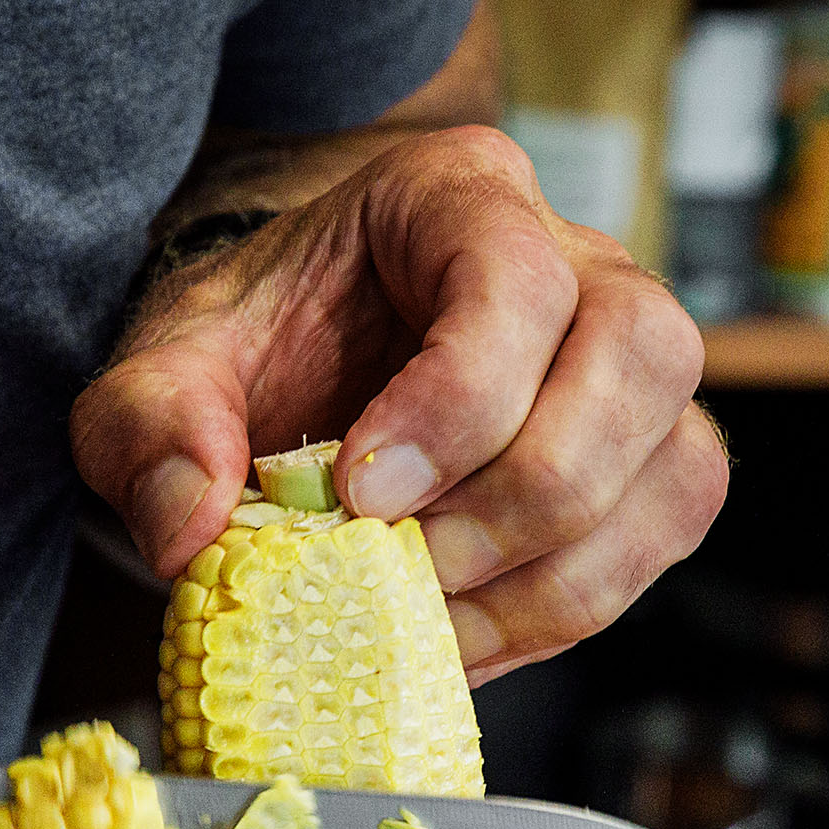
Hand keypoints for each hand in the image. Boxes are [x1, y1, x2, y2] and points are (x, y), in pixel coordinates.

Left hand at [72, 125, 724, 684]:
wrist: (299, 371)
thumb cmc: (256, 349)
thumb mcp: (165, 370)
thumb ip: (151, 428)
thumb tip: (187, 527)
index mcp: (459, 196)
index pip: (515, 279)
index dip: (456, 403)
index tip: (358, 494)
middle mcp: (581, 261)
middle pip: (638, 357)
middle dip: (524, 494)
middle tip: (407, 564)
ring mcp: (632, 363)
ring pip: (677, 461)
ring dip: (555, 571)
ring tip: (431, 614)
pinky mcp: (649, 457)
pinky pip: (663, 535)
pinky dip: (571, 607)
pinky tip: (467, 631)